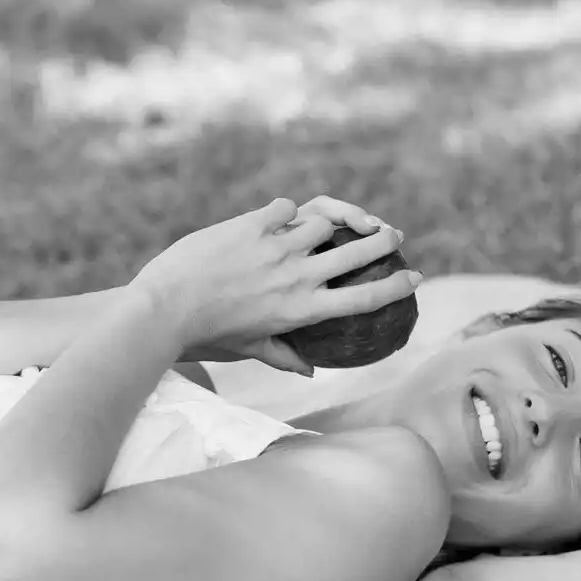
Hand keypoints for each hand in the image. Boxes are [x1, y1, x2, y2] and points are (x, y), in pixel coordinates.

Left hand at [133, 196, 418, 374]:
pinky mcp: (251, 224)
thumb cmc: (206, 335)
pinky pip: (283, 208)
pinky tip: (284, 214)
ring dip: (333, 219)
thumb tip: (308, 372)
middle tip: (393, 235)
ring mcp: (275, 247)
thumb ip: (282, 356)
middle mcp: (296, 276)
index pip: (363, 299)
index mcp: (301, 310)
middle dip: (382, 240)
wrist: (164, 308)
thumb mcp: (248, 349)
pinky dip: (287, 210)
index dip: (395, 287)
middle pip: (356, 252)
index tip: (416, 277)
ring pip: (322, 220)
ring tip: (337, 221)